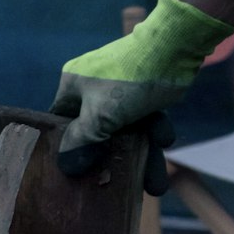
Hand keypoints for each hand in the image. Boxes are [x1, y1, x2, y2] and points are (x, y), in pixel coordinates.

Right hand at [51, 0, 233, 194]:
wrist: (173, 47)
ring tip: (155, 186)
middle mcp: (94, 87)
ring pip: (126, 130)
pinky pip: (145, 120)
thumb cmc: (127, 81)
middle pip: (97, 131)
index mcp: (74, 86)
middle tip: (118, 186)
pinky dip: (154, 134)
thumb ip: (82, 141)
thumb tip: (66, 166)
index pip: (61, 121)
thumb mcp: (99, 116)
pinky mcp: (144, 92)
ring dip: (140, 155)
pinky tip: (165, 142)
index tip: (75, 172)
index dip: (67, 146)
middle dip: (111, 159)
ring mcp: (120, 90)